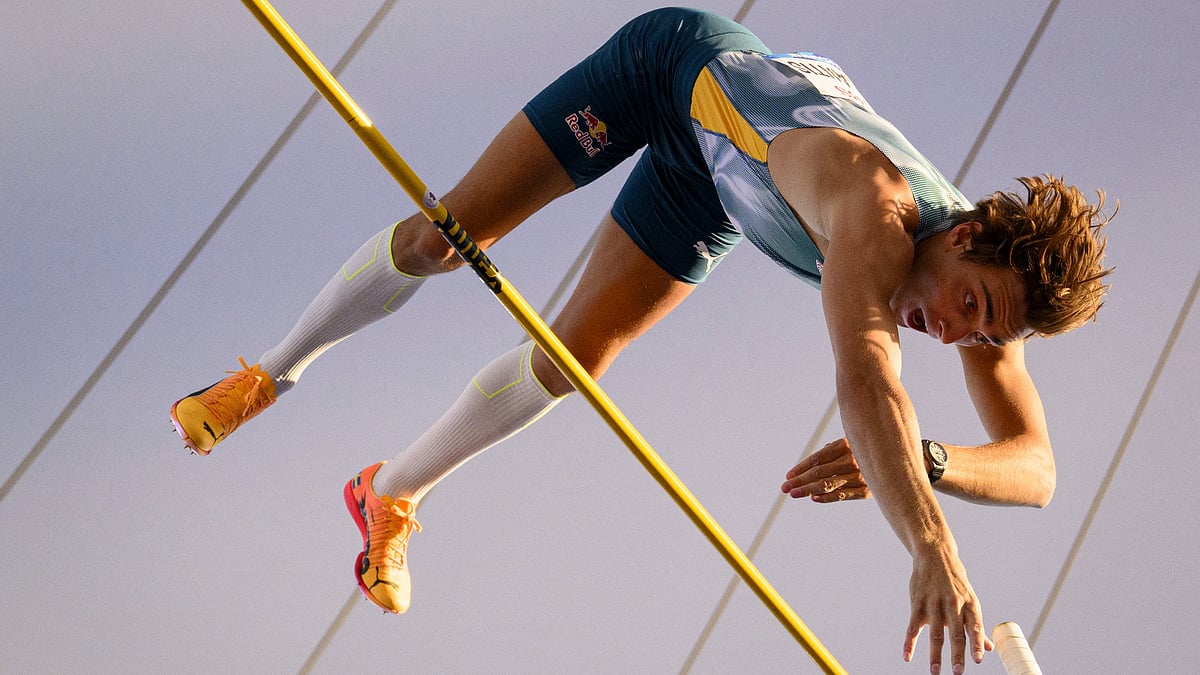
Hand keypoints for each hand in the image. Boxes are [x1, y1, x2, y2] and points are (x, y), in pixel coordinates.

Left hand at [780, 438, 871, 502]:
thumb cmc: (867, 448)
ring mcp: (860, 476)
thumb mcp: (850, 442)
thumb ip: (831, 451)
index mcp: (845, 445)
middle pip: (819, 473)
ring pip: (828, 485)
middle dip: (800, 481)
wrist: (898, 456)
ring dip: (808, 490)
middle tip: (785, 488)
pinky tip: (814, 499)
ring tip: (794, 493)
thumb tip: (809, 465)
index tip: (788, 476)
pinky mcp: (867, 490)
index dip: (801, 468)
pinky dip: (828, 497)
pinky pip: (843, 495)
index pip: (817, 458)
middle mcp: (852, 460)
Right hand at [903, 546, 992, 673]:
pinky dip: (909, 643)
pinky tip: (907, 656)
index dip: (976, 643)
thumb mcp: (969, 599)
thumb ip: (975, 625)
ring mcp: (934, 604)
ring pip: (934, 633)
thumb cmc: (954, 582)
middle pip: (955, 633)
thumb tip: (988, 648)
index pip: (974, 626)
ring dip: (935, 654)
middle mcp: (953, 604)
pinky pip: (913, 627)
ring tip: (935, 671)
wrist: (934, 555)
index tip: (977, 660)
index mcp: (969, 604)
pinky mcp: (917, 604)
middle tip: (958, 672)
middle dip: (957, 654)